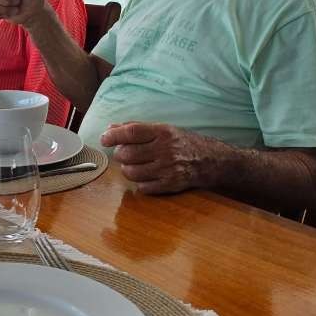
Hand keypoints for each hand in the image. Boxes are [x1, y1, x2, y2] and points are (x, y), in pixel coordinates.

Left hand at [100, 122, 235, 194]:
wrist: (211, 160)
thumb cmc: (183, 142)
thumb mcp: (163, 129)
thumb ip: (136, 128)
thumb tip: (111, 128)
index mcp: (162, 132)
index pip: (131, 132)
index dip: (113, 135)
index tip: (104, 138)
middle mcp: (165, 150)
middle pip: (128, 154)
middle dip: (120, 154)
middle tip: (123, 153)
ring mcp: (167, 169)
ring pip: (131, 172)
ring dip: (127, 169)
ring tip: (133, 164)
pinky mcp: (170, 185)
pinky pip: (143, 187)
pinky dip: (139, 182)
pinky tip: (145, 175)